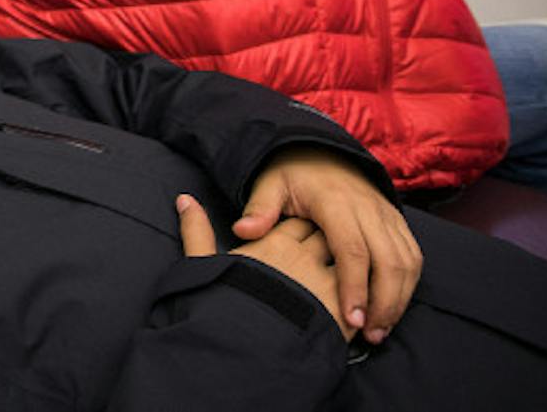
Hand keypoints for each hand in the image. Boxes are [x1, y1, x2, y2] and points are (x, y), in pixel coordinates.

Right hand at [177, 196, 350, 339]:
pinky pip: (363, 299)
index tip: (302, 234)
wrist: (243, 348)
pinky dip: (362, 300)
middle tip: (329, 256)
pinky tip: (355, 309)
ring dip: (351, 273)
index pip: (298, 223)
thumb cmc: (221, 305)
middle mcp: (305, 259)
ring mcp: (327, 286)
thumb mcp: (203, 264)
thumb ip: (197, 230)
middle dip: (332, 244)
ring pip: (351, 267)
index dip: (302, 227)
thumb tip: (184, 199)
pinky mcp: (343, 314)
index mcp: (274, 243)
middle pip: (329, 238)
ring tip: (345, 286)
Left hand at [237, 147, 419, 342]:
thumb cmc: (291, 174)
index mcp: (335, 202)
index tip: (350, 320)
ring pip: (406, 261)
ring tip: (379, 329)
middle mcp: (367, 208)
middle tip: (368, 334)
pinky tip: (391, 308)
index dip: (354, 287)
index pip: (352, 250)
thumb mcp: (269, 184)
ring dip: (398, 298)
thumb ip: (259, 208)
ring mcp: (386, 214)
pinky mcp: (397, 221)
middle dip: (383, 302)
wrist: (321, 151)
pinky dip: (408, 285)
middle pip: (388, 261)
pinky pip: (412, 255)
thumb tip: (243, 231)